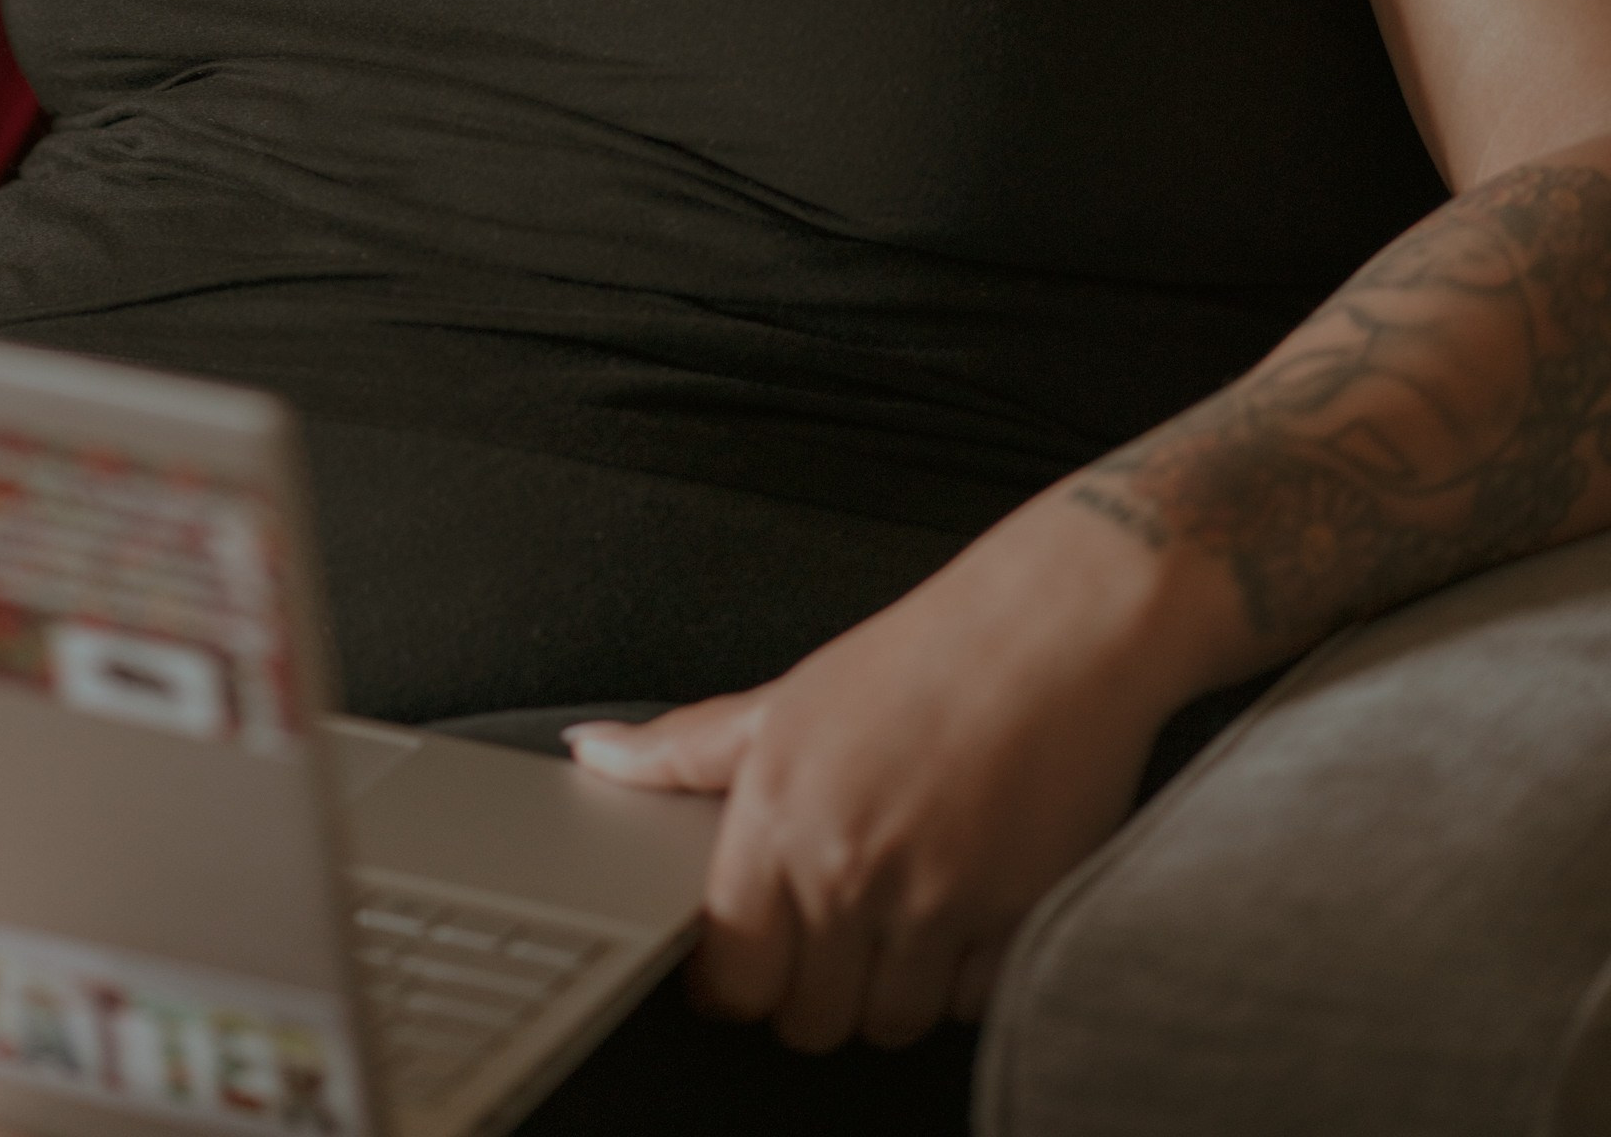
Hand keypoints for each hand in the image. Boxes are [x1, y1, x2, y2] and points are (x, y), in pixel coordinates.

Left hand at [567, 489, 1218, 1051]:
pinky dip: (965, 976)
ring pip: (888, 1023)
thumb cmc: (924, 656)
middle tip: (834, 930)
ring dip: (892, 987)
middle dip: (815, 989)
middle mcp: (848, 866)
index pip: (731, 977)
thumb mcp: (786, 697)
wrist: (1055, 628)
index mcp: (779, 813)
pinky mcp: (1015, 923)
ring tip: (902, 910)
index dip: (736, 978)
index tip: (751, 957)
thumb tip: (595, 752)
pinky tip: (965, 906)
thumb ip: (684, 749)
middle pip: (808, 1019)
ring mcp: (934, 902)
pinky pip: (969, 1004)